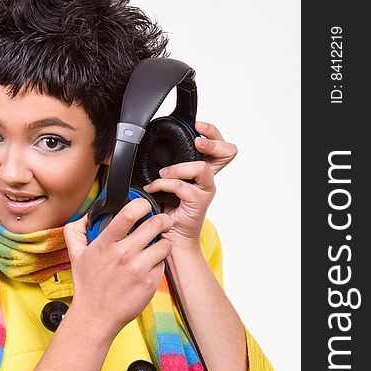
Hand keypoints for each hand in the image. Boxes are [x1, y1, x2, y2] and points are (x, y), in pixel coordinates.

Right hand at [63, 199, 172, 336]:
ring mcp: (139, 269)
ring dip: (163, 242)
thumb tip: (88, 214)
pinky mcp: (150, 283)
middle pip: (155, 224)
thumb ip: (77, 230)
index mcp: (106, 244)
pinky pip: (163, 263)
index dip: (142, 204)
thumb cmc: (87, 286)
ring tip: (156, 246)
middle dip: (162, 219)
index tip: (144, 206)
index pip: (129, 214)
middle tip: (162, 222)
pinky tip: (148, 266)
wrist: (95, 316)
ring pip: (165, 243)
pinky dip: (158, 263)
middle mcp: (124, 255)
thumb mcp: (75, 255)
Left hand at [142, 121, 237, 249]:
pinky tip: (154, 188)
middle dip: (212, 141)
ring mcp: (205, 191)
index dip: (213, 133)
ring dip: (179, 168)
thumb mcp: (168, 182)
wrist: (171, 236)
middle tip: (197, 140)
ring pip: (202, 167)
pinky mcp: (198, 202)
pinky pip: (181, 186)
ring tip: (164, 174)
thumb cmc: (169, 210)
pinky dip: (164, 185)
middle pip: (227, 152)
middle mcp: (208, 180)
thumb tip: (150, 147)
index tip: (198, 126)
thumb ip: (168, 167)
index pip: (220, 147)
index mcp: (202, 172)